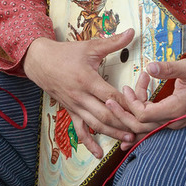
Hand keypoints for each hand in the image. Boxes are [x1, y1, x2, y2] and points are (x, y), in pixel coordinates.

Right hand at [23, 30, 137, 158]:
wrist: (40, 62)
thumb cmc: (66, 53)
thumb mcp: (89, 46)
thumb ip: (113, 42)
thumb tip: (133, 32)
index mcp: (87, 79)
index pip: (112, 96)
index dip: (129, 104)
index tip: (145, 109)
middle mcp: (81, 96)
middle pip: (106, 115)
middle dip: (125, 123)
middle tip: (143, 129)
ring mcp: (75, 106)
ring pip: (96, 125)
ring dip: (113, 134)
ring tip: (130, 139)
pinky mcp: (70, 112)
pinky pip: (80, 130)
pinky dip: (89, 143)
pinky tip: (99, 153)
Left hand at [108, 58, 185, 149]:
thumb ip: (168, 68)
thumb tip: (148, 67)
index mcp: (175, 109)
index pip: (143, 115)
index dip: (130, 103)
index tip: (125, 88)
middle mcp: (172, 121)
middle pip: (139, 126)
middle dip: (123, 113)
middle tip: (110, 99)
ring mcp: (172, 123)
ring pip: (144, 126)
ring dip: (132, 111)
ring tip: (128, 91)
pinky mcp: (171, 121)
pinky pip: (150, 125)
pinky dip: (138, 118)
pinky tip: (127, 115)